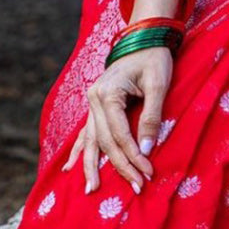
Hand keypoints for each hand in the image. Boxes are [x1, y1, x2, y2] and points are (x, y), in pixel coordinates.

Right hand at [63, 46, 172, 192]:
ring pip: (91, 140)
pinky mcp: (96, 105)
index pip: (119, 134)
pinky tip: (70, 168)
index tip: (148, 173)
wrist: (144, 38)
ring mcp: (92, 102)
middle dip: (120, 166)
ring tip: (91, 190)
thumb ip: (151, 116)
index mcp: (107, 93)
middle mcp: (94, 99)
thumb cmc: (154, 58)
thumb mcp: (158, 84)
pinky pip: (86, 132)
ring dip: (92, 166)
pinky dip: (80, 150)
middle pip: (105, 141)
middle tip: (136, 186)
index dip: (133, 156)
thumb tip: (146, 150)